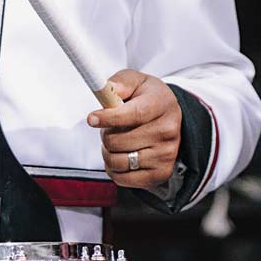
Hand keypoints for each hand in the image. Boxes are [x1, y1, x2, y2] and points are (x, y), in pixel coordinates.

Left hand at [88, 70, 182, 189]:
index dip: (109, 118)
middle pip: (120, 141)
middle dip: (106, 134)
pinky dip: (114, 169)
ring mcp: (166, 154)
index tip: (91, 118)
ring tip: (116, 142)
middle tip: (111, 128)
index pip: (134, 114)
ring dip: (108, 153)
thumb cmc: (146, 98)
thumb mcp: (135, 82)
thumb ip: (120, 82)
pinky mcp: (161, 173)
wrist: (169, 118)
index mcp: (162, 104)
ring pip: (118, 161)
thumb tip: (105, 90)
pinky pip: (123, 178)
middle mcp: (168, 130)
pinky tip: (121, 157)